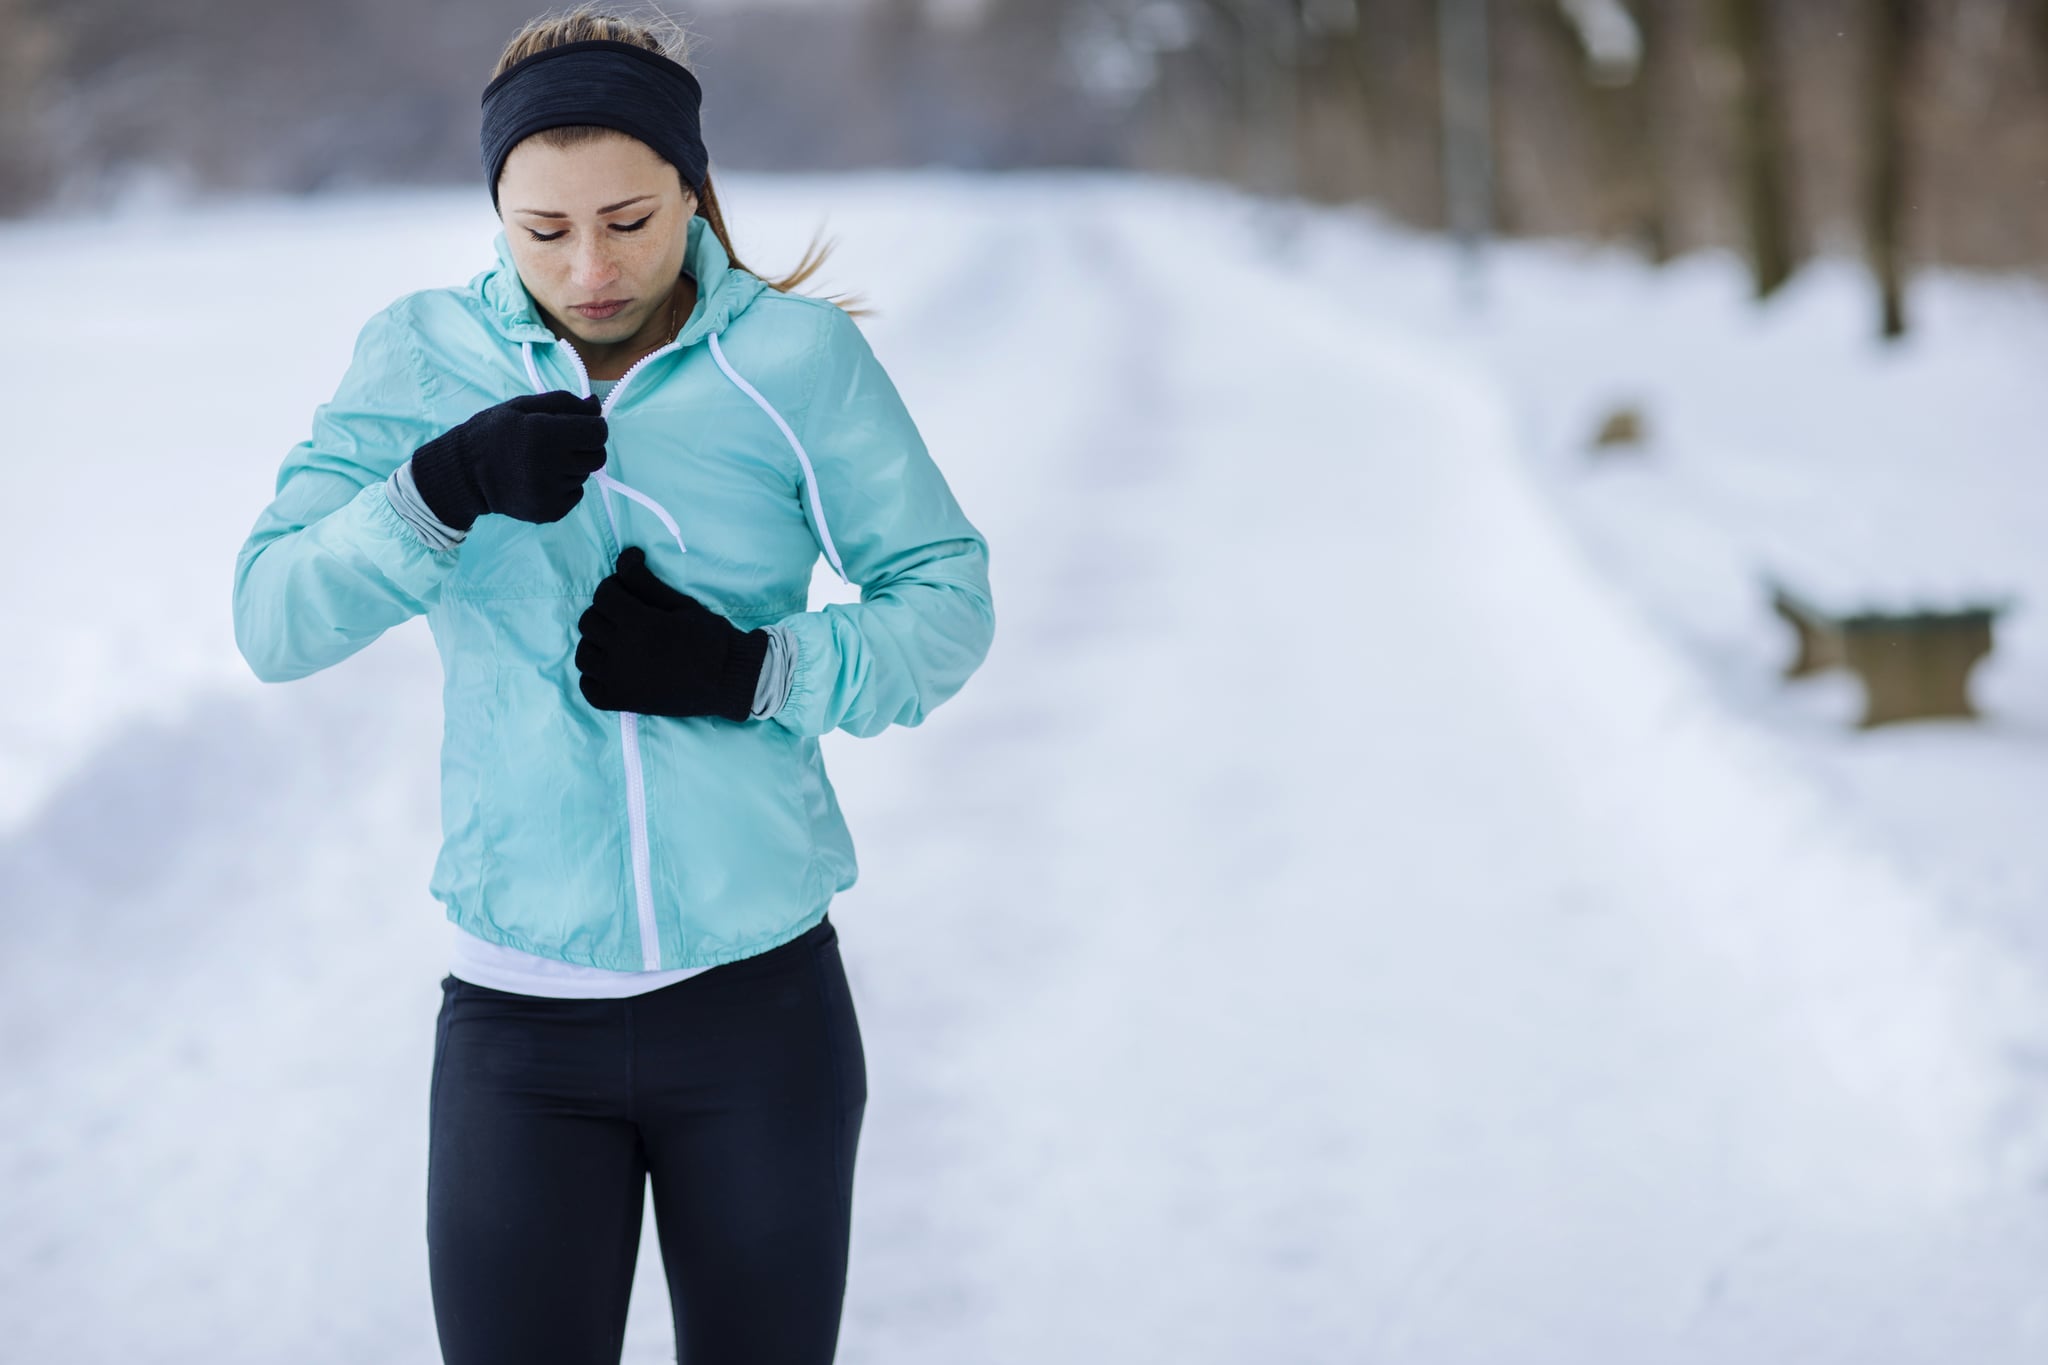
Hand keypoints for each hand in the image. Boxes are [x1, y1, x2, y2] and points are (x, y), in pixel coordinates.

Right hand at [409, 390, 607, 529]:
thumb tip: (596, 406)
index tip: (581, 427)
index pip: (598, 433)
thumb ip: (563, 403)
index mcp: (543, 433)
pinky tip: (540, 479)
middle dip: (586, 448)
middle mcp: (549, 465)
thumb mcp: (522, 407)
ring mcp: (549, 493)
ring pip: (585, 476)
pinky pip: (575, 495)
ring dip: (572, 467)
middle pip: (597, 457)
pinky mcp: (549, 512)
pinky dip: (564, 487)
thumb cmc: (493, 434)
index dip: (593, 427)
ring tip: (542, 462)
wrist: (464, 475)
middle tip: (561, 445)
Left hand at [575, 547, 769, 720]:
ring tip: (618, 643)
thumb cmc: (709, 638)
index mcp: (638, 623)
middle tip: (626, 617)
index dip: (613, 588)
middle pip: (589, 622)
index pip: (603, 595)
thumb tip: (625, 555)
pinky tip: (613, 669)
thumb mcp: (680, 604)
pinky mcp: (620, 701)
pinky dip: (595, 677)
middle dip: (605, 613)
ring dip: (596, 644)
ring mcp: (618, 680)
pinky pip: (588, 686)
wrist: (728, 679)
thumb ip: (645, 582)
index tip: (627, 593)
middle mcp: (621, 651)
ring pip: (583, 654)